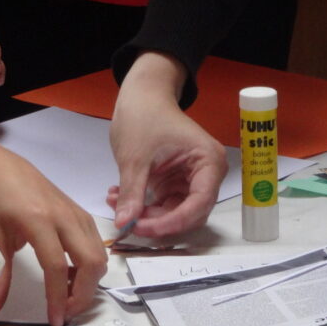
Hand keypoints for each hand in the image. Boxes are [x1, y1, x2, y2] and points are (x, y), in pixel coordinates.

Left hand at [0, 154, 107, 325]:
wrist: (7, 170)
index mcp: (39, 220)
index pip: (56, 266)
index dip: (58, 297)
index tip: (54, 321)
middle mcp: (66, 218)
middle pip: (91, 263)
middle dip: (84, 295)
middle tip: (66, 312)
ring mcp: (80, 216)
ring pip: (100, 258)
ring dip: (89, 284)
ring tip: (66, 296)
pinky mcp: (86, 218)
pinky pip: (98, 249)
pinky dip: (90, 270)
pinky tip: (71, 276)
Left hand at [108, 52, 225, 239]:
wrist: (142, 98)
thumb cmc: (146, 115)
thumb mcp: (135, 157)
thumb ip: (132, 193)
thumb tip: (125, 223)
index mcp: (209, 162)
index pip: (198, 204)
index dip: (172, 221)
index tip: (142, 227)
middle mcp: (208, 175)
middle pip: (190, 213)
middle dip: (157, 221)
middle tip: (127, 221)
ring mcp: (194, 181)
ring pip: (176, 213)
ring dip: (147, 215)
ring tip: (117, 203)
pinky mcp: (179, 184)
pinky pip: (165, 206)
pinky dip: (144, 207)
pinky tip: (121, 198)